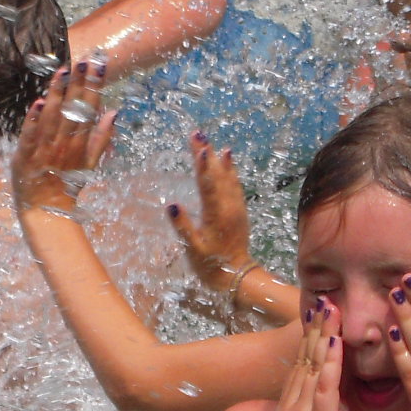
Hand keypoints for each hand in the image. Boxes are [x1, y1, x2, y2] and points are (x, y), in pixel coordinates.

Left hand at [12, 55, 116, 215]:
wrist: (46, 211)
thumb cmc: (68, 185)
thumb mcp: (90, 163)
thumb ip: (102, 137)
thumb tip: (114, 112)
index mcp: (80, 143)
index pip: (89, 109)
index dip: (94, 86)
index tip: (99, 65)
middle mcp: (64, 143)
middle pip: (72, 109)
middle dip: (78, 83)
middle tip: (84, 60)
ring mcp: (44, 149)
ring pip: (51, 117)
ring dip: (56, 93)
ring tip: (62, 72)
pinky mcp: (25, 155)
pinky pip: (29, 135)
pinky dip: (33, 120)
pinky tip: (38, 102)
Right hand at [166, 130, 252, 287]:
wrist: (236, 276)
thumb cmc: (211, 265)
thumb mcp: (193, 249)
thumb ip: (183, 227)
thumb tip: (171, 205)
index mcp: (216, 215)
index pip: (207, 185)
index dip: (202, 165)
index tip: (199, 147)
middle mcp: (228, 206)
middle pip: (217, 175)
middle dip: (207, 154)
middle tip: (198, 134)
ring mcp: (236, 207)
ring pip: (228, 177)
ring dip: (219, 159)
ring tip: (212, 143)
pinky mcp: (239, 210)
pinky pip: (235, 185)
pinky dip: (231, 171)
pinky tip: (228, 161)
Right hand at [277, 298, 357, 410]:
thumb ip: (323, 410)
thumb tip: (335, 389)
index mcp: (290, 410)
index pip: (300, 366)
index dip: (310, 338)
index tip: (320, 312)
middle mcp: (290, 409)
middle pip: (302, 360)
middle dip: (314, 328)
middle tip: (325, 299)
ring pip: (311, 368)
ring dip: (322, 336)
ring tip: (331, 309)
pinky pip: (323, 389)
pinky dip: (329, 364)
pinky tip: (335, 343)